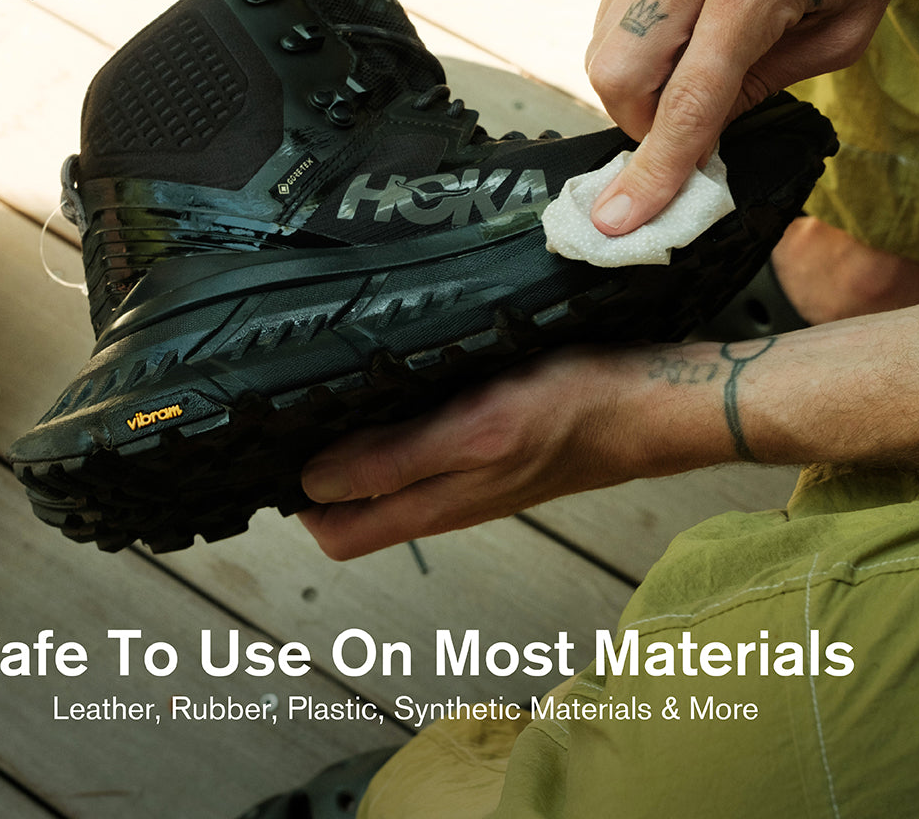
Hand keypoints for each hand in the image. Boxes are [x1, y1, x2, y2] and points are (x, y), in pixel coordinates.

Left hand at [298, 349, 643, 559]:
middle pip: (355, 508)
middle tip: (295, 410)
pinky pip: (419, 451)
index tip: (277, 447)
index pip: (338, 533)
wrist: (641, 408)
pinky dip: (393, 425)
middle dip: (316, 468)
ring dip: (353, 444)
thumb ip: (396, 461)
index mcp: (433, 503)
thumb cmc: (571, 414)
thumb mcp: (475, 432)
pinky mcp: (485, 450)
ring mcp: (464, 476)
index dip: (300, 499)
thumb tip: (315, 483)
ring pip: (385, 478)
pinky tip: (392, 385)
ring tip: (332, 393)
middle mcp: (442, 498)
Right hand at [585, 0, 918, 235]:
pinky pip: (610, 16)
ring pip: (602, 49)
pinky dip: (634, 48)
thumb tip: (696, 141)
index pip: (685, 104)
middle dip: (640, 123)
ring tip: (689, 74)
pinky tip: (679, 39)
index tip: (620, 219)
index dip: (654, 171)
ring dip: (635, 87)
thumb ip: (760, 93)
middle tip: (683, 126)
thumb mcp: (837, 41)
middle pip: (616, 76)